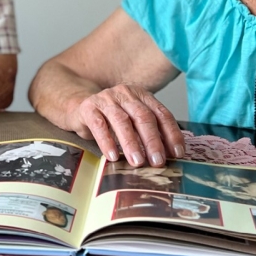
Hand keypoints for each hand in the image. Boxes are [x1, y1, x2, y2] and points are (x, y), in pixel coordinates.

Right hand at [66, 83, 184, 166]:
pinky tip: (113, 156)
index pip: (161, 113)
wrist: (77, 107)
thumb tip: (168, 156)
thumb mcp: (132, 122)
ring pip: (122, 120)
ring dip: (131, 143)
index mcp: (141, 95)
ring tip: (137, 162)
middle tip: (158, 161)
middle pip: (143, 117)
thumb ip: (148, 133)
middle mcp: (125, 93)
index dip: (171, 134)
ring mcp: (106, 98)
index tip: (177, 153)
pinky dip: (107, 141)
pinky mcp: (88, 107)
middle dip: (153, 141)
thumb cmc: (109, 119)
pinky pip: (99, 125)